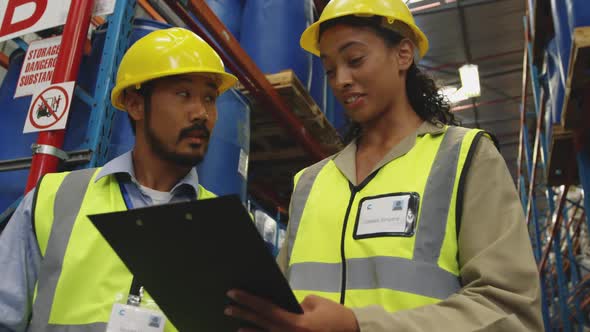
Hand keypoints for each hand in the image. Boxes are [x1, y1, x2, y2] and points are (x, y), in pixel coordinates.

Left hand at [225, 290, 358, 331]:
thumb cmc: (336, 316)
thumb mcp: (315, 303)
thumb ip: (295, 305)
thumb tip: (283, 307)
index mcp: (296, 324)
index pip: (266, 309)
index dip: (248, 300)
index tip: (233, 292)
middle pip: (262, 324)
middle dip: (244, 314)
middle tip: (227, 307)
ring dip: (251, 330)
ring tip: (237, 325)